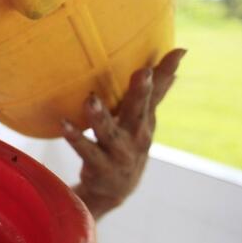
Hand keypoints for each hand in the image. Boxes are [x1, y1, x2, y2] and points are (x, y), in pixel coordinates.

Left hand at [62, 48, 186, 218]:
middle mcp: (136, 136)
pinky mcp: (99, 166)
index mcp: (146, 121)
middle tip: (142, 72)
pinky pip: (85, 150)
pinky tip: (63, 123)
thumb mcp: (144, 120)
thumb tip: (178, 55)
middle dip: (141, 92)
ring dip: (100, 116)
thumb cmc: (129, 144)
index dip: (166, 74)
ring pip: (109, 133)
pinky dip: (75, 137)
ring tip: (90, 99)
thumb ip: (156, 91)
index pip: (157, 94)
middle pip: (139, 112)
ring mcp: (118, 153)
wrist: (114, 190)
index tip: (178, 52)